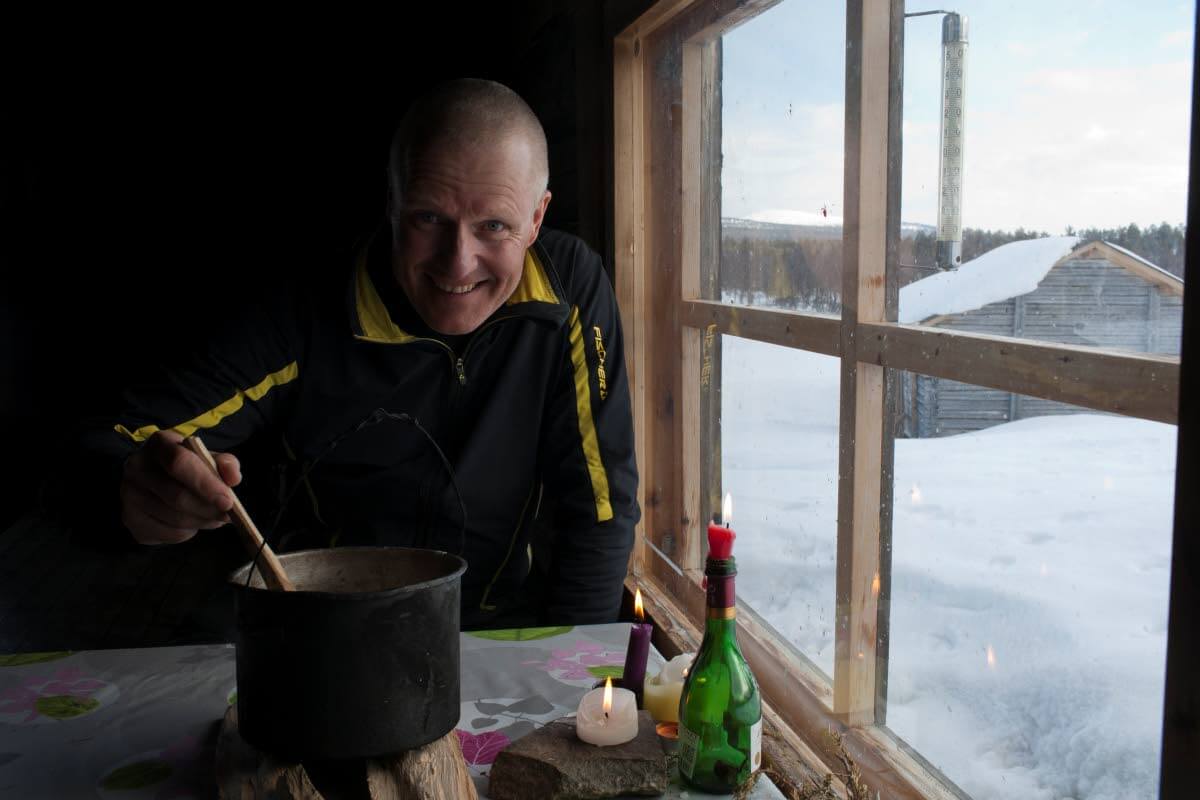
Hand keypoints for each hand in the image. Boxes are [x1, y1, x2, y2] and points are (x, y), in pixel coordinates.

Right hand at [119, 430, 240, 544]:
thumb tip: (233, 478)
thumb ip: (224, 463)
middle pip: (177, 496)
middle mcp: (137, 467)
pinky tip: (194, 522)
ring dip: (202, 521)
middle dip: (209, 509)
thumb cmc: (187, 467)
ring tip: (215, 517)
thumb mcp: (206, 457)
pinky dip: (188, 532)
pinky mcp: (130, 519)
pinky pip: (168, 533)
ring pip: (175, 518)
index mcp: (159, 444)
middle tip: (229, 515)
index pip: (180, 463)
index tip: (228, 501)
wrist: (152, 479)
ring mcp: (129, 495)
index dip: (206, 484)